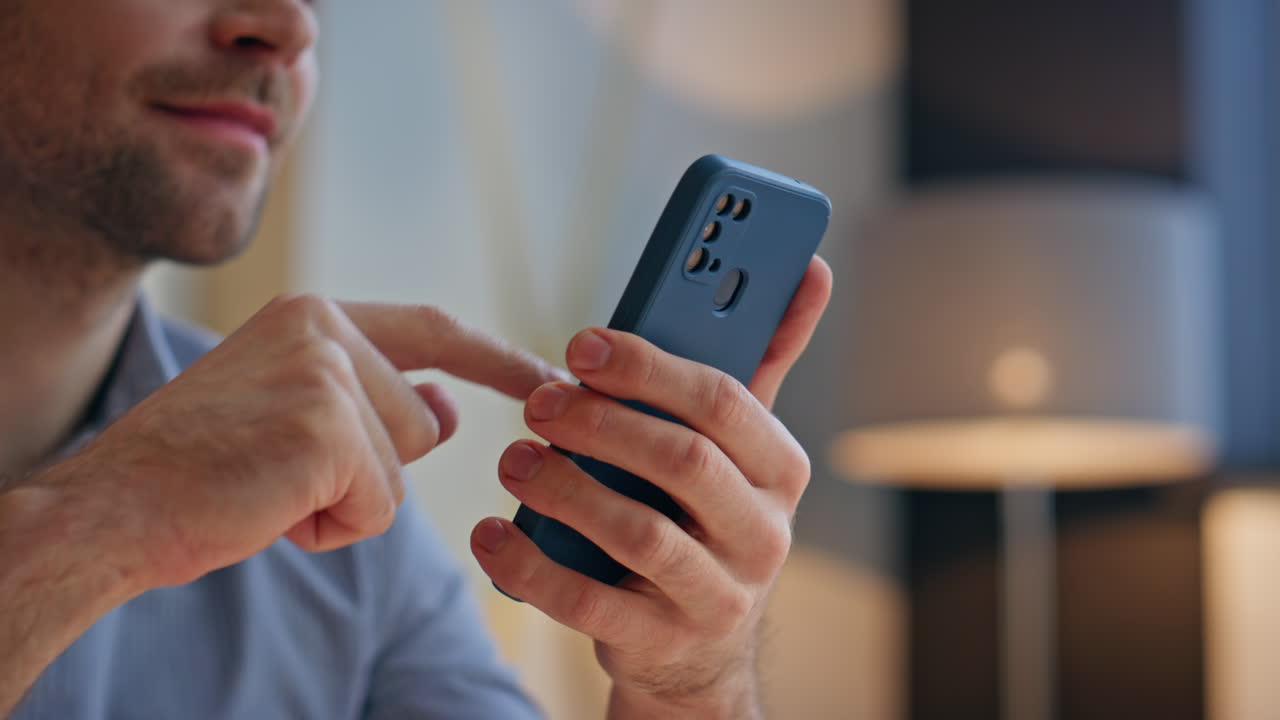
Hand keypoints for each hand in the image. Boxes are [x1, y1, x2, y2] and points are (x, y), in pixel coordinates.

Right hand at [47, 295, 564, 589]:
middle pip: (421, 419)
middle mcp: (323, 326)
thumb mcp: (295, 413)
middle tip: (280, 473)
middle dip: (374, 467)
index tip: (552, 381)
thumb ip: (375, 398)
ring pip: (401, 468)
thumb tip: (447, 406)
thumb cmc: (201, 467)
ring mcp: (326, 374)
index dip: (498, 360)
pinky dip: (331, 528)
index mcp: (312, 313)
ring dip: (347, 501)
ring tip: (269, 488)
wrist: (115, 506)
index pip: (435, 329)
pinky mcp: (328, 431)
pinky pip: (377, 506)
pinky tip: (270, 510)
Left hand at [472, 257, 833, 717]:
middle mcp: (764, 535)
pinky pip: (590, 603)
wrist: (697, 648)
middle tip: (540, 402)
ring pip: (638, 534)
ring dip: (564, 489)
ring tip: (515, 460)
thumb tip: (810, 268)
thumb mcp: (738, 448)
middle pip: (683, 463)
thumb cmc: (707, 517)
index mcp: (781, 470)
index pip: (725, 403)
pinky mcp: (663, 642)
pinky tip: (492, 535)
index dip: (650, 368)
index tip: (584, 343)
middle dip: (602, 425)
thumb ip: (759, 362)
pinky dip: (533, 566)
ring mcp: (719, 596)